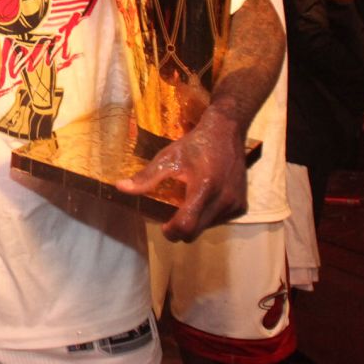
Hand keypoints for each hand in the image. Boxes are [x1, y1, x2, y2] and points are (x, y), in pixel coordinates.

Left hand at [116, 111, 247, 241]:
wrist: (227, 131)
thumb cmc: (195, 144)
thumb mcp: (168, 157)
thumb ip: (146, 177)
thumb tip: (121, 188)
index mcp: (204, 188)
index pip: (187, 225)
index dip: (172, 231)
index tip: (164, 225)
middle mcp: (223, 200)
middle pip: (196, 232)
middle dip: (181, 229)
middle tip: (172, 216)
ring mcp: (235, 204)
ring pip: (208, 228)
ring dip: (196, 222)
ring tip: (190, 201)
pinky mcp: (242, 205)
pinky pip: (220, 221)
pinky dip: (209, 217)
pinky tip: (205, 199)